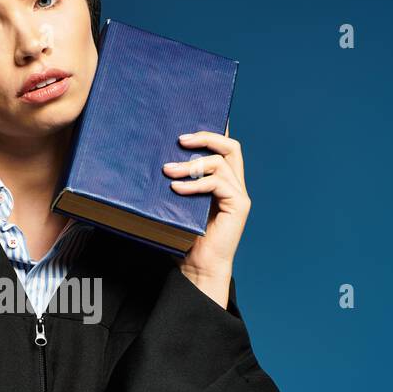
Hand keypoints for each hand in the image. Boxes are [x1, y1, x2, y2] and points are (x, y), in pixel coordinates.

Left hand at [162, 121, 250, 282]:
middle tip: (180, 139)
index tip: (189, 123)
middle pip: (231, 146)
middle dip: (206, 137)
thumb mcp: (176, 203)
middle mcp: (235, 184)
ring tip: (168, 171)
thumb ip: (176, 182)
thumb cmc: (184, 238)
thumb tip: (153, 160)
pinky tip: (176, 190)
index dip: (212, 131)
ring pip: (221, 162)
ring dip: (192, 163)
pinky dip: (195, 183)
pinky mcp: (239, 205)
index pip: (223, 147)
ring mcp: (239, 195)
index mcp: (222, 181)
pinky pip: (218, 182)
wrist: (197, 268)